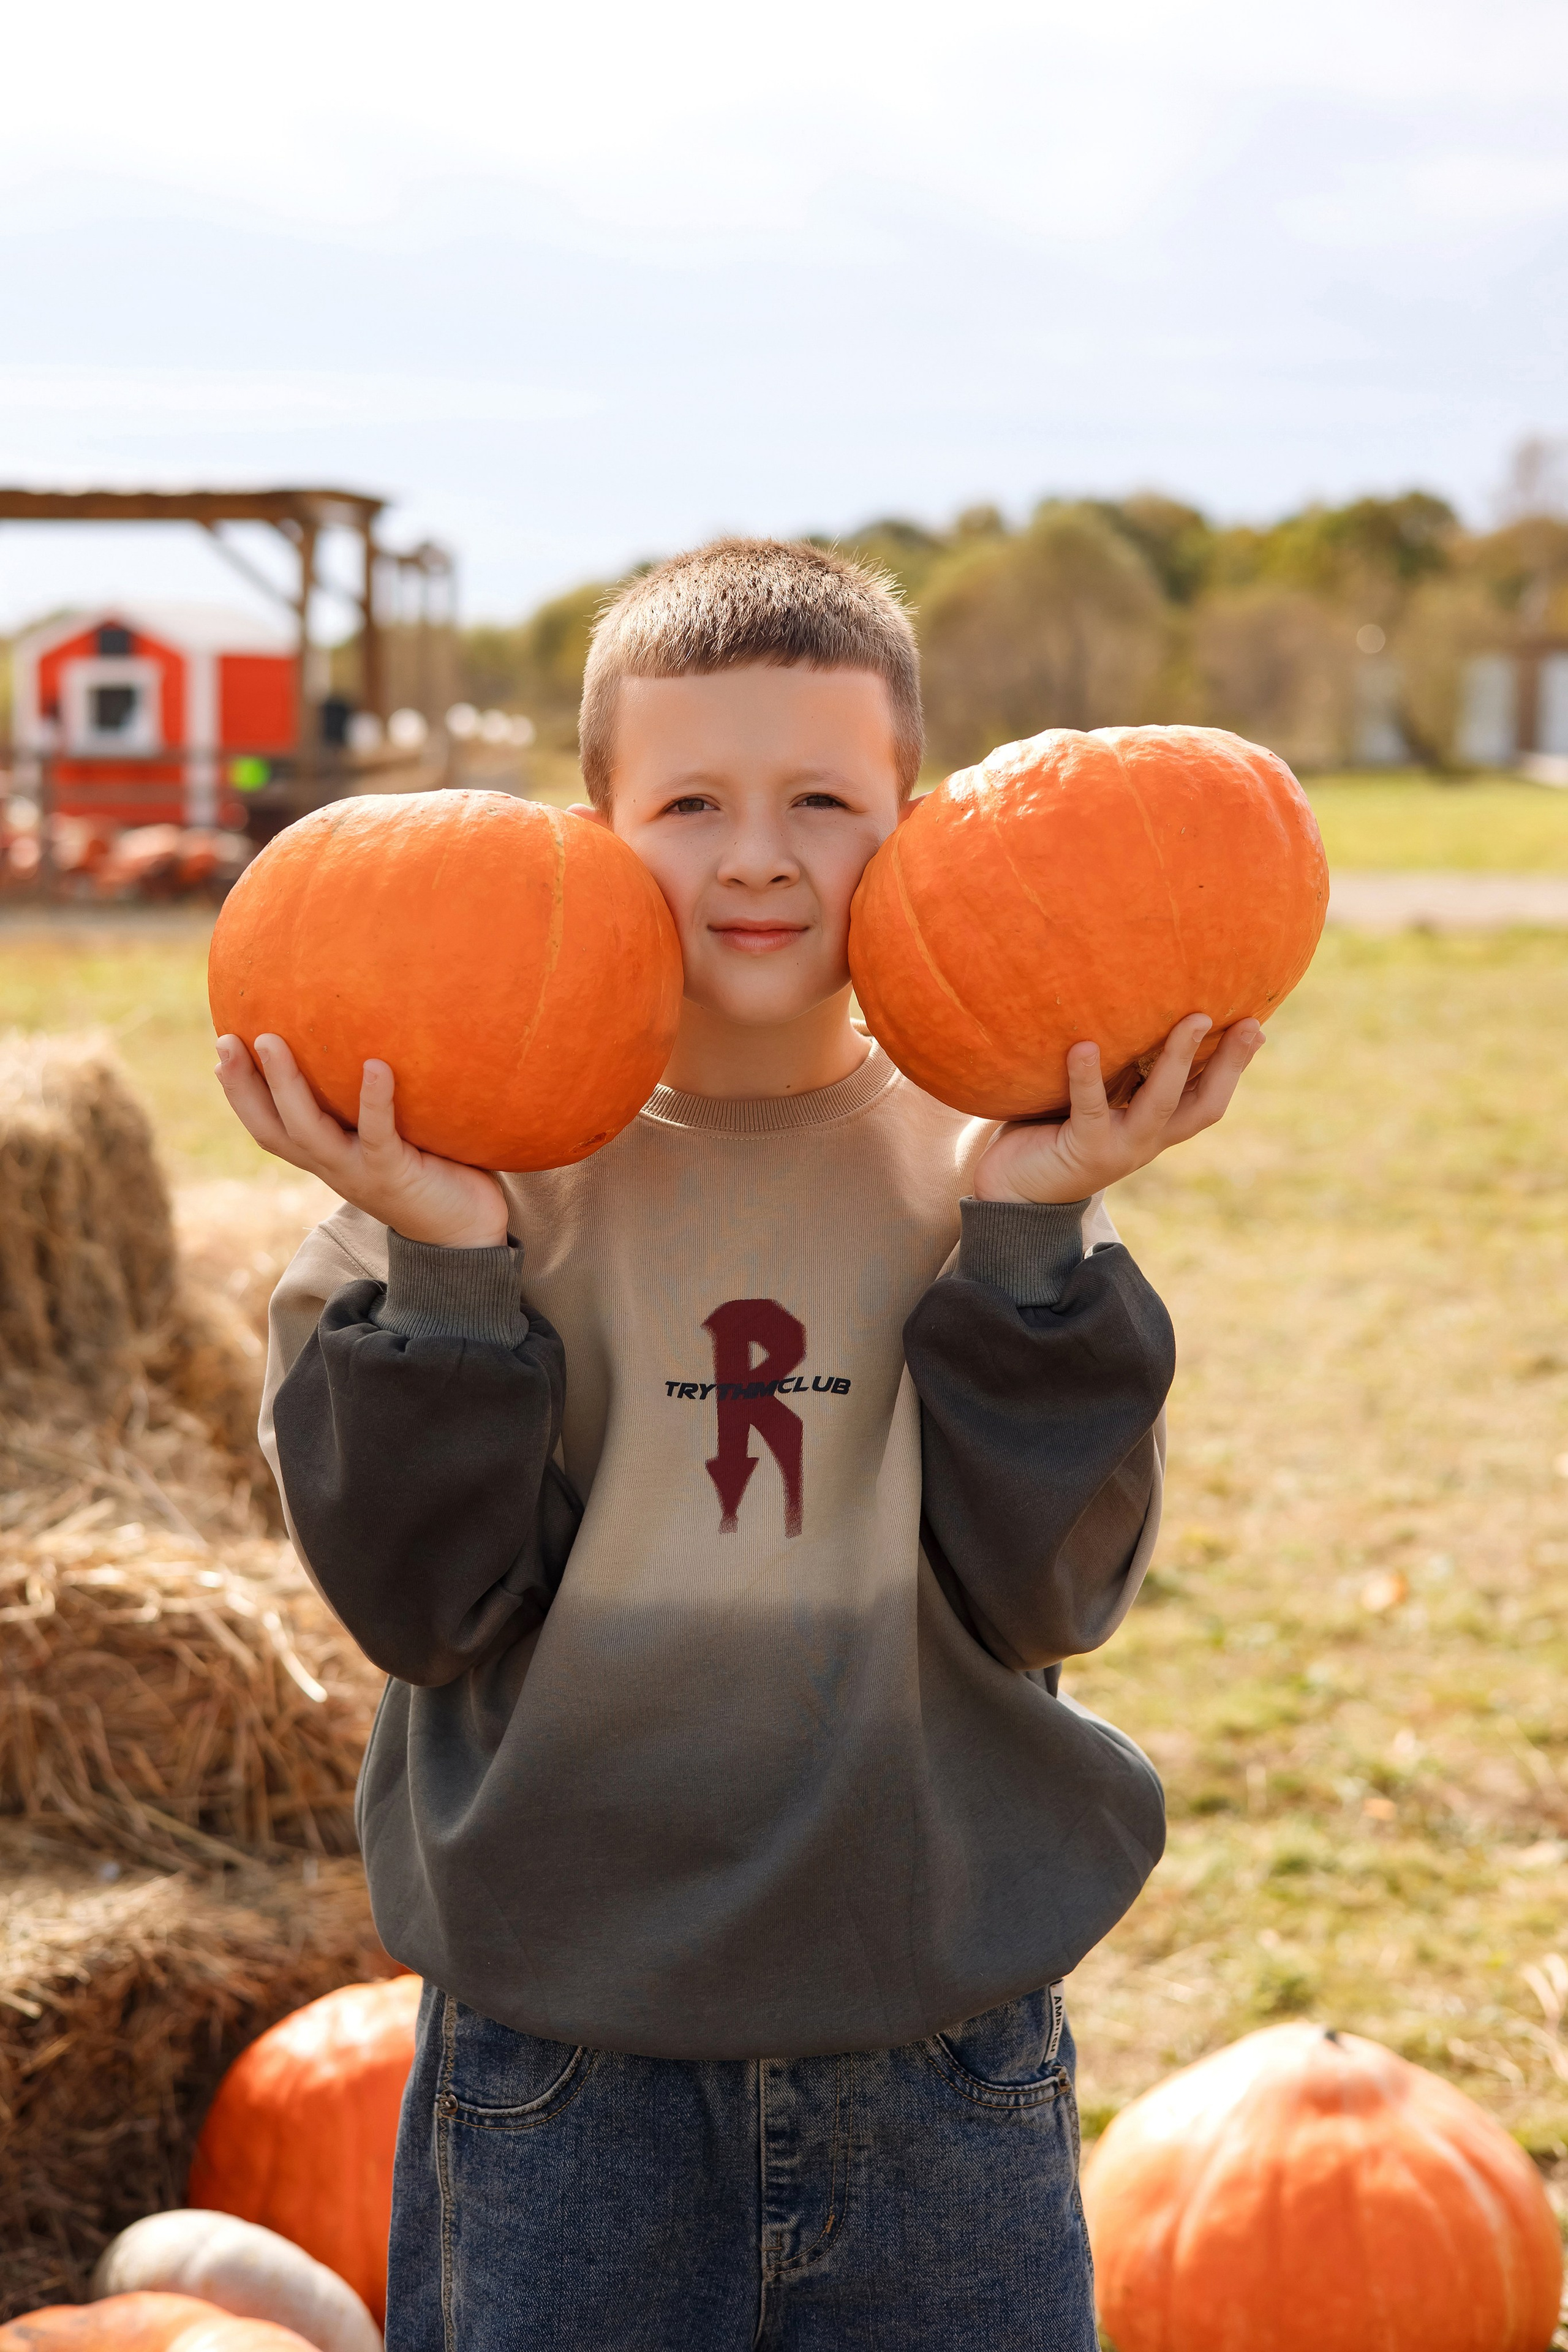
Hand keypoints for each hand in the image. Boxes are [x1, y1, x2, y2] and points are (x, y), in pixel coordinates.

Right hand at [215, 1034, 509, 1247]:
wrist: (465, 1232)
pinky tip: (375, 1065)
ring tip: (271, 1041)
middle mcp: (332, 1165)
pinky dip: (374, 1099)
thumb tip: (367, 1044)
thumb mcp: (386, 1139)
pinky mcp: (395, 1173)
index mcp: (325, 1157)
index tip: (222, 1049)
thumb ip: (367, 1105)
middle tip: (226, 1039)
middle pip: (273, 1128)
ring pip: (309, 1130)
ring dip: (286, 1085)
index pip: (269, 1126)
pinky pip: (378, 1134)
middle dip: (244, 1086)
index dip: (240, 1093)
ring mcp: (360, 1171)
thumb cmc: (430, 1173)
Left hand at [973, 1014, 1263, 1205]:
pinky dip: (1086, 1076)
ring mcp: (1119, 1146)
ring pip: (1160, 1102)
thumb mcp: (1098, 1099)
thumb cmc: (1055, 1129)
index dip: (1235, 1065)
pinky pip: (1090, 1108)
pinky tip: (1083, 1046)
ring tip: (1191, 1020)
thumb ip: (1121, 1071)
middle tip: (1245, 1023)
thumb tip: (1138, 1011)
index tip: (1256, 1025)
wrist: (1015, 1190)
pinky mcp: (1083, 1149)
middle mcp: (1147, 1138)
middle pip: (1201, 1103)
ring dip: (1178, 1060)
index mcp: (1157, 1127)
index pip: (1208, 1096)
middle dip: (1227, 1063)